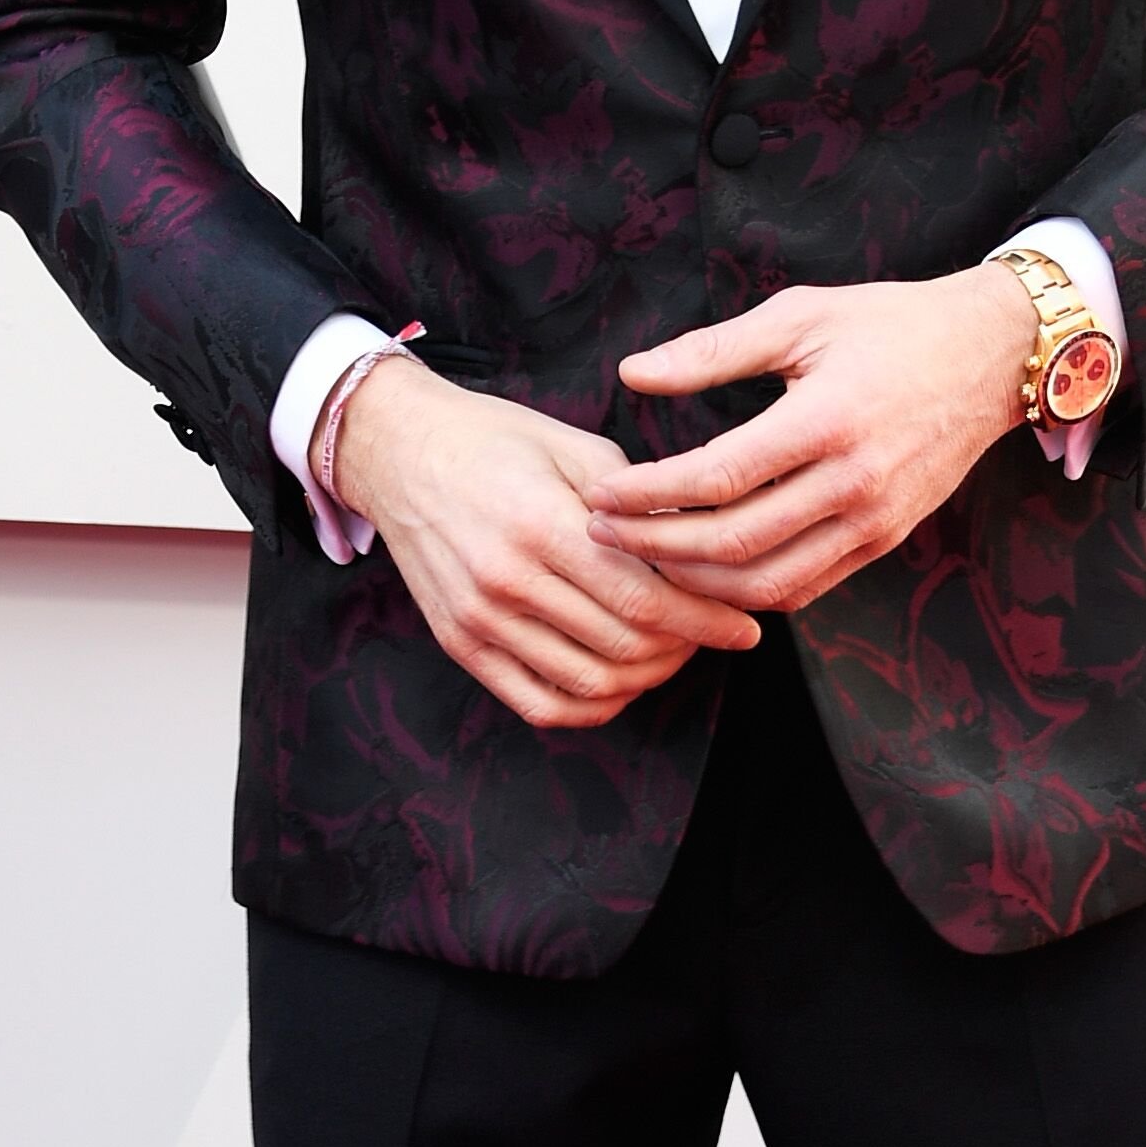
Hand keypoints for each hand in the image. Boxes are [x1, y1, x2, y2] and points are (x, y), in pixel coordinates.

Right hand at [327, 357, 760, 729]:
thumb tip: (703, 553)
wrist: (400, 452)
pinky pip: (540, 704)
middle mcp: (506, 581)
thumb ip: (638, 506)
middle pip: (625, 646)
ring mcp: (478, 621)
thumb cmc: (496, 440)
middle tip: (714, 632)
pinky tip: (622, 680)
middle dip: (686, 648)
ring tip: (674, 651)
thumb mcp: (575, 448)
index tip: (745, 626)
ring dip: (647, 678)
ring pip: (590, 685)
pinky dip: (594, 706)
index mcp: (540, 524)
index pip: (645, 598)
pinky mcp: (460, 645)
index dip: (706, 620)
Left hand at [588, 267, 1037, 611]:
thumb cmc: (889, 324)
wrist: (991, 356)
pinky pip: (808, 587)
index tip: (600, 495)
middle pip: (735, 543)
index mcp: (827, 419)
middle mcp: (854, 482)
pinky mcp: (887, 540)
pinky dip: (751, 592)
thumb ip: (712, 350)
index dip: (648, 495)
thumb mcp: (800, 316)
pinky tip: (709, 572)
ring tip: (647, 557)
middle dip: (657, 547)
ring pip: (769, 582)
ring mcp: (875, 520)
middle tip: (603, 534)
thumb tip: (632, 375)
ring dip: (697, 582)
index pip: (716, 477)